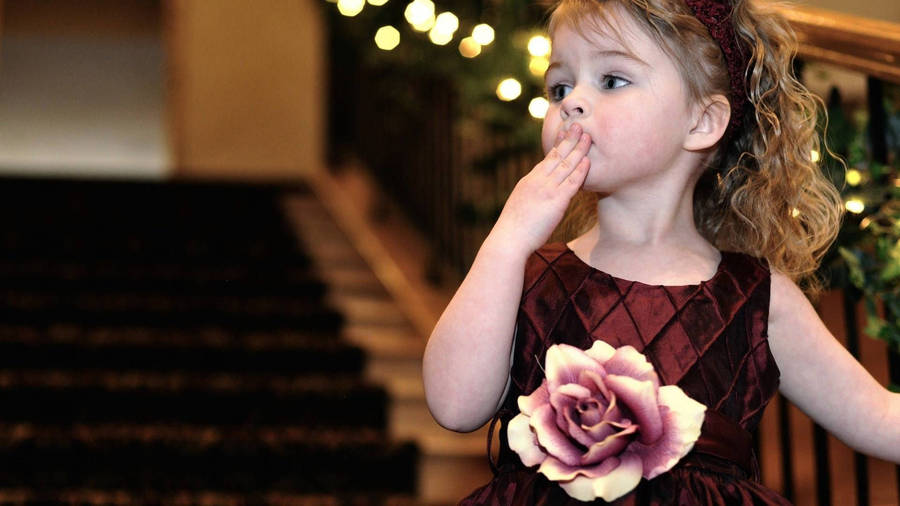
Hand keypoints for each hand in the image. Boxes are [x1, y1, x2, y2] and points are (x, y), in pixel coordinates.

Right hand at [489, 123, 591, 256]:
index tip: (563, 132)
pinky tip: (588, 161)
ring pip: (566, 165)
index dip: (557, 144)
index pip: (546, 159)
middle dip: (569, 139)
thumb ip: (531, 197)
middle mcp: (538, 181)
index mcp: (529, 181)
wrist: (509, 239)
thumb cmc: (513, 229)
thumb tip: (537, 199)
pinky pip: (572, 183)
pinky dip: (581, 171)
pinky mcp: (556, 201)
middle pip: (557, 156)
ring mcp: (547, 190)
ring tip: (587, 137)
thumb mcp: (520, 206)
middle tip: (578, 125)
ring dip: (578, 150)